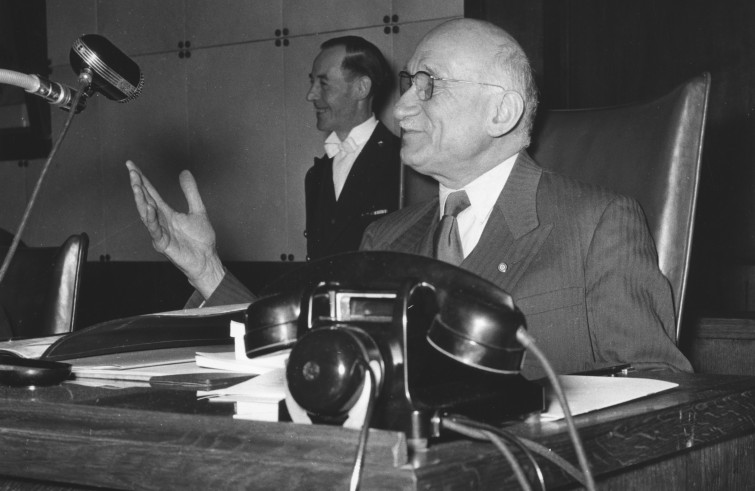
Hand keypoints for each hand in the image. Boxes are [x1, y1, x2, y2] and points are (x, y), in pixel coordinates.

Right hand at [126, 161, 224, 297]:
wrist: (207, 260)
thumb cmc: (201, 240)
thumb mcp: (198, 210)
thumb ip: (190, 192)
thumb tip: (184, 172)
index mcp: (166, 213)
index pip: (150, 193)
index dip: (142, 179)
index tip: (131, 165)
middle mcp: (160, 222)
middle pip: (145, 201)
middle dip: (138, 186)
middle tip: (131, 170)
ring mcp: (160, 233)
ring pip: (146, 214)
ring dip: (140, 199)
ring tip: (136, 184)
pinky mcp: (163, 244)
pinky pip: (155, 230)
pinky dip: (151, 219)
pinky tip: (149, 207)